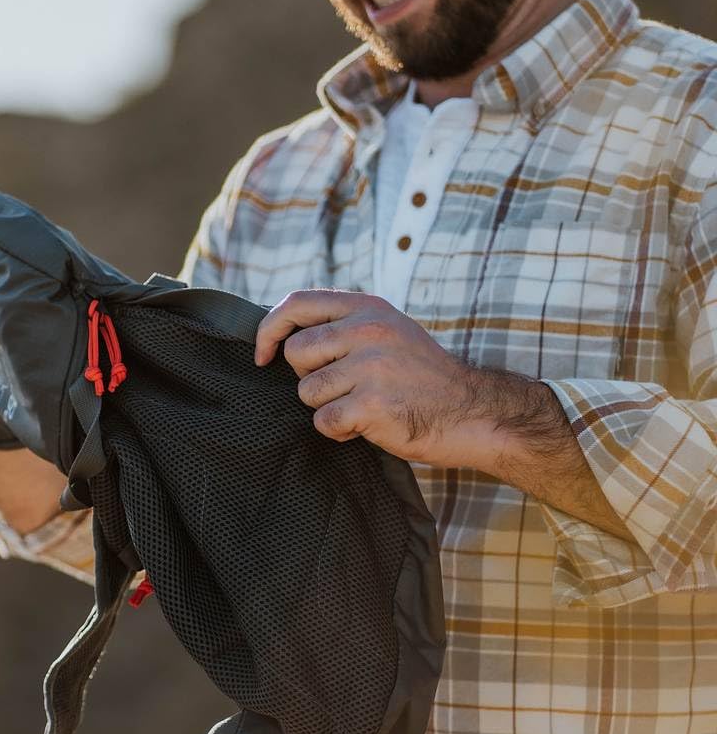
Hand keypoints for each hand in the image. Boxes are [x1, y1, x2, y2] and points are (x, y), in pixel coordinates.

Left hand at [254, 287, 509, 469]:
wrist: (471, 412)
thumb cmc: (422, 377)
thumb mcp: (388, 330)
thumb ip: (344, 324)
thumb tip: (283, 333)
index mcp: (368, 308)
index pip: (296, 302)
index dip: (269, 329)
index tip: (262, 355)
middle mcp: (368, 330)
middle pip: (296, 353)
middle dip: (309, 378)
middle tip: (343, 387)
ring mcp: (371, 366)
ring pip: (307, 391)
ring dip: (328, 407)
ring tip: (362, 405)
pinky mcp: (372, 404)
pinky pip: (324, 421)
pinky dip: (339, 431)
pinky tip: (367, 425)